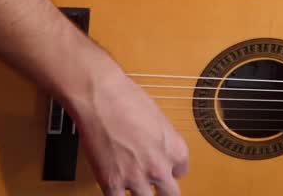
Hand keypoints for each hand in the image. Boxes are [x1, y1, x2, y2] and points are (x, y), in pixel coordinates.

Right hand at [69, 56, 189, 195]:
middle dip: (163, 192)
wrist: (101, 96)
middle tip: (157, 190)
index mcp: (175, 149)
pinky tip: (115, 191)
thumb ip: (161, 138)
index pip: (182, 171)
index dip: (171, 170)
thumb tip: (156, 146)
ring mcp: (136, 177)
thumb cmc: (127, 97)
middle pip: (170, 194)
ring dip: (141, 195)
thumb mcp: (157, 117)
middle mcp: (160, 166)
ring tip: (135, 188)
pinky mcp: (112, 182)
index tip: (165, 169)